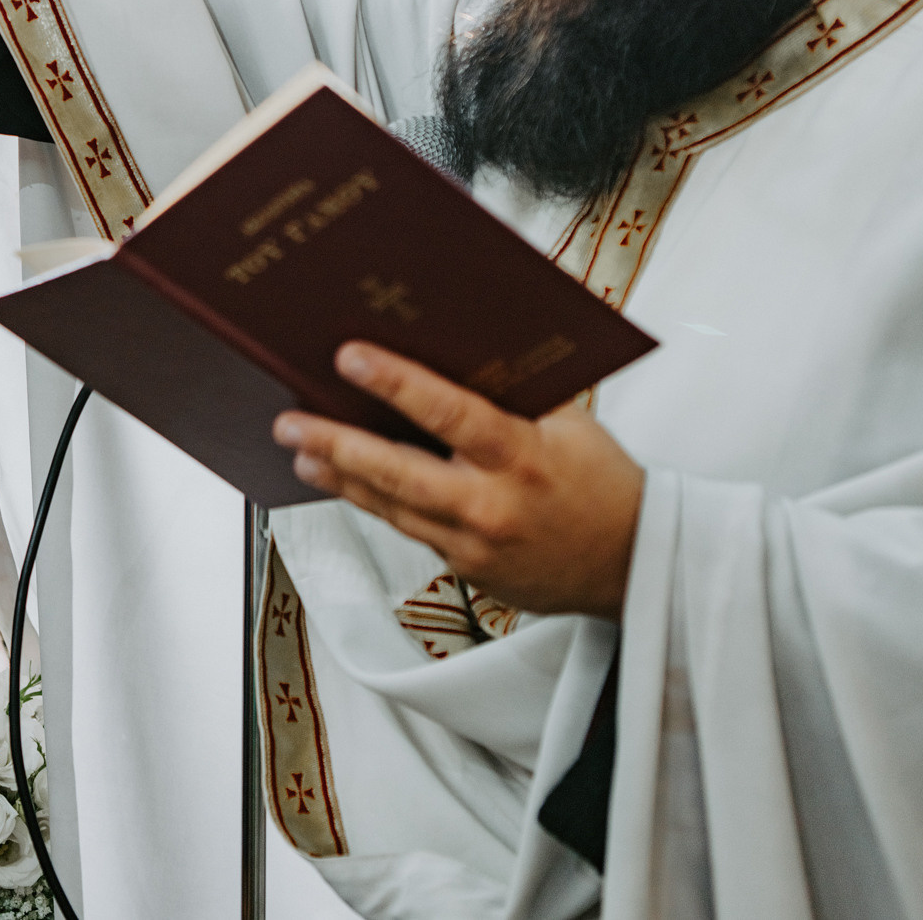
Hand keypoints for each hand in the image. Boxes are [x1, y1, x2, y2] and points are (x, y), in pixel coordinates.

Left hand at [274, 342, 645, 619]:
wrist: (633, 565)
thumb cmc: (602, 483)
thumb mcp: (569, 425)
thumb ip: (515, 394)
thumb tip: (452, 351)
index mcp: (523, 457)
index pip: (449, 412)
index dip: (395, 382)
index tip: (350, 356)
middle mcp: (492, 506)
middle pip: (396, 472)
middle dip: (335, 442)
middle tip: (290, 422)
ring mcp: (474, 546)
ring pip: (390, 506)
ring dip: (340, 476)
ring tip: (301, 449)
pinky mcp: (465, 571)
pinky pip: (410, 530)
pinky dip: (375, 503)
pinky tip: (345, 481)